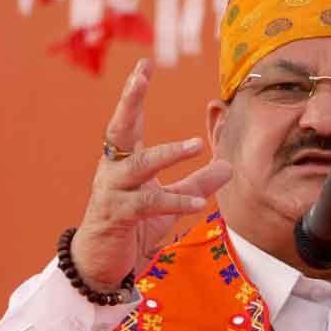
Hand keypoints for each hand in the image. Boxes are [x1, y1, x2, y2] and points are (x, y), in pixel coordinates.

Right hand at [70, 59, 233, 290]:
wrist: (102, 266)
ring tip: (196, 145)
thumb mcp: (168, 202)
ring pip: (139, 165)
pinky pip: (149, 204)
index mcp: (123, 161)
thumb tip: (227, 165)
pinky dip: (175, 202)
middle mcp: (113, 170)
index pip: (128, 121)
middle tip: (140, 77)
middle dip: (130, 101)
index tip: (144, 64)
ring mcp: (112, 192)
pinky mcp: (117, 216)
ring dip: (168, 154)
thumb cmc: (132, 228)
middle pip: (119, 129)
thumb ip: (196, 183)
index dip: (134, 93)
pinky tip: (199, 204)